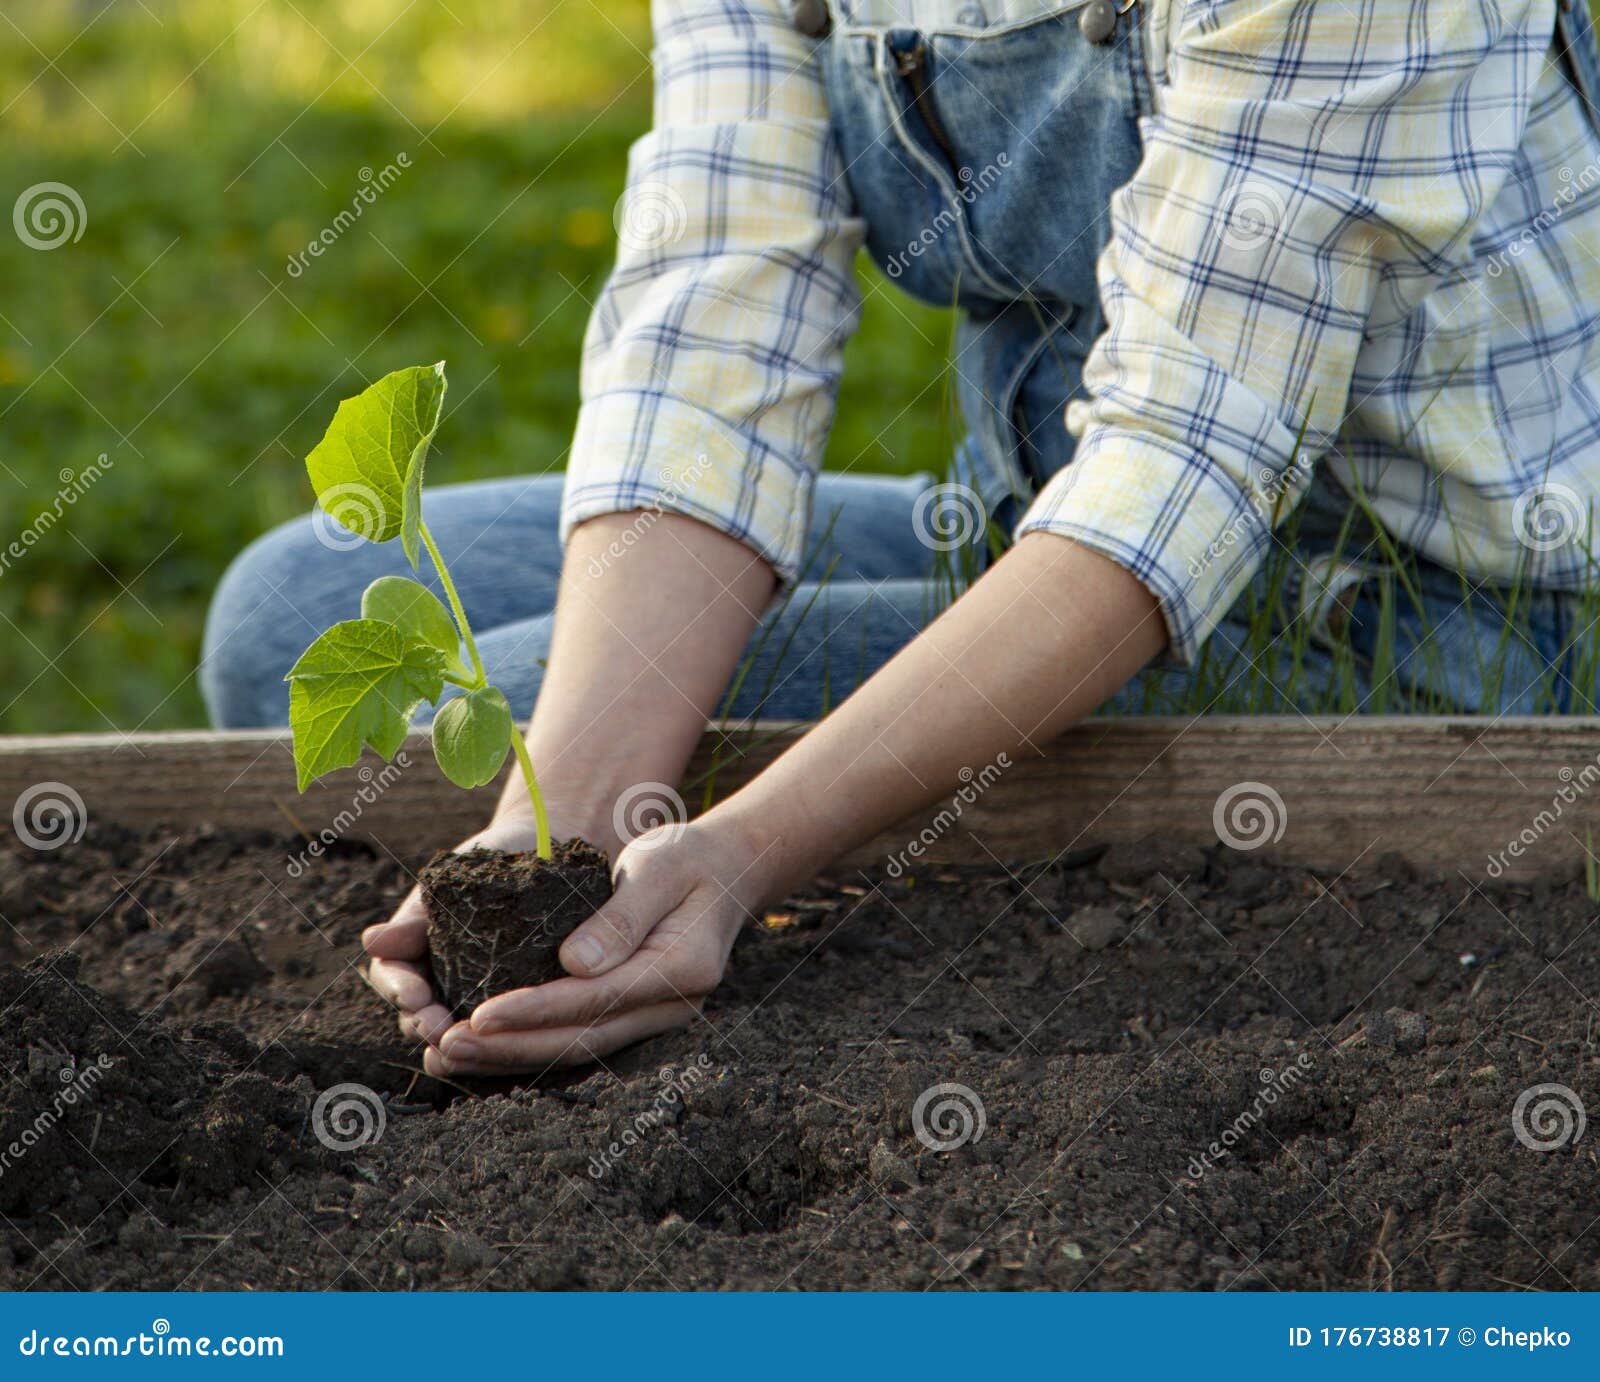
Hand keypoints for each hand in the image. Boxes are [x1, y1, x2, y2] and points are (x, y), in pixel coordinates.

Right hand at [362, 812, 557, 1048]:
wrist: (541, 846)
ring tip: (462, 1043)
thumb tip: (370, 940)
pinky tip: (504, 1045)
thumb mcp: (448, 885)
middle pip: (415, 1012)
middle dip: (424, 1023)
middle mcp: (434, 975)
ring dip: (454, 1039)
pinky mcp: (508, 998)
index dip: (398, 990)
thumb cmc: (486, 863)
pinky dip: (494, 1038)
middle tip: (439, 1028)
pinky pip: (497, 1025)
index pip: (391, 976)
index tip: (415, 996)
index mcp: (412, 946)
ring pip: (452, 1024)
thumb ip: (414, 917)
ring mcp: (468, 988)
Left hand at [421, 816, 765, 1076]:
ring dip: (513, 1056)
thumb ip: (621, 916)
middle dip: (511, 1047)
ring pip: (578, 1050)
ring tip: (450, 1055)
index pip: (596, 1000)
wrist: (726, 871)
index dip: (534, 1011)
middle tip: (447, 1047)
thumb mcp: (658, 867)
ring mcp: (657, 1018)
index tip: (479, 1016)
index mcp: (682, 969)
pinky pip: (579, 1039)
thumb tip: (572, 965)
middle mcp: (673, 1007)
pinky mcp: (635, 1016)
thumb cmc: (687, 858)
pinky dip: (530, 1046)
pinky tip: (486, 1048)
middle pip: (582, 1040)